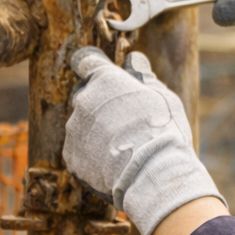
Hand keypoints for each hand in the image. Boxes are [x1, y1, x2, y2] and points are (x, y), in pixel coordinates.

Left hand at [64, 47, 225, 234]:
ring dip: (97, 129)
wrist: (152, 174)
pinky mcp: (71, 156)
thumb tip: (134, 60)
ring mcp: (73, 130)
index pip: (86, 61)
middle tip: (124, 117)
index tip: (102, 73)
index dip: (94, 66)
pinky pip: (79, 149)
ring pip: (82, 123)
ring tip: (124, 145)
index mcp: (104, 80)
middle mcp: (83, 100)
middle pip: (85, 94)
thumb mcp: (163, 97)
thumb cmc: (163, 130)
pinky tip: (114, 162)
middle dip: (100, 102)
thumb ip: (143, 76)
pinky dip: (92, 153)